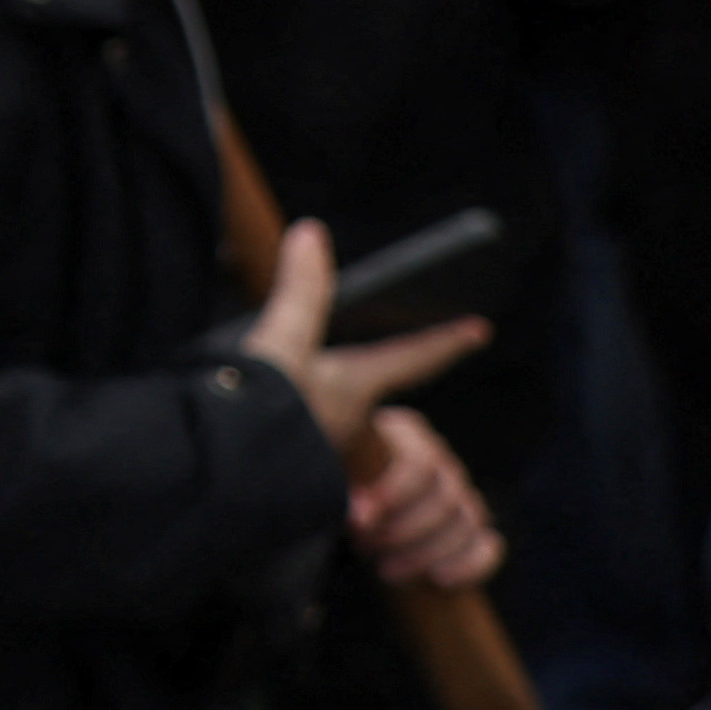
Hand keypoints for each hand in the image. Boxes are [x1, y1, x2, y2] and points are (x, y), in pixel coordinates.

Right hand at [238, 220, 489, 458]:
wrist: (231, 477)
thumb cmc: (266, 412)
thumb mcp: (281, 342)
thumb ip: (298, 291)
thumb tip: (311, 232)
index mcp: (355, 387)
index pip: (411, 357)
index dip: (444, 341)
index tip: (479, 330)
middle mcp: (347, 421)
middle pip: (375, 391)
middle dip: (384, 375)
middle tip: (401, 358)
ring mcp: (322, 452)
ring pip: (340, 422)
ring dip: (333, 409)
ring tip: (317, 396)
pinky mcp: (293, 474)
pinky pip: (309, 452)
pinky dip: (301, 440)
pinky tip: (281, 436)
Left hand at [346, 402, 503, 591]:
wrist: (342, 505)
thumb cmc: (329, 480)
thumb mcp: (326, 466)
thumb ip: (339, 475)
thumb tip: (356, 511)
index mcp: (405, 434)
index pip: (419, 465)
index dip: (392, 495)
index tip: (357, 522)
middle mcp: (440, 459)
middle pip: (445, 498)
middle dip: (404, 532)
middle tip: (364, 548)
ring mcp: (460, 492)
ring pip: (467, 521)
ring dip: (427, 554)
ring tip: (385, 571)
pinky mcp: (470, 526)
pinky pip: (488, 544)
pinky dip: (471, 564)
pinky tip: (440, 581)